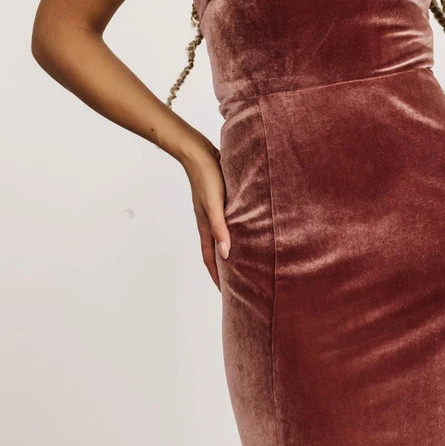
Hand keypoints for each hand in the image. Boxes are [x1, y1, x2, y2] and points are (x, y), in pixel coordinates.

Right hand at [181, 142, 230, 291]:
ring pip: (223, 237)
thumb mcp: (215, 205)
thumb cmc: (207, 177)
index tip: (226, 293)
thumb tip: (227, 255)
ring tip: (244, 260)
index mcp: (206, 227)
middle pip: (217, 251)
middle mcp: (209, 222)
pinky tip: (247, 229)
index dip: (218, 277)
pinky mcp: (221, 200)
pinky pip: (228, 222)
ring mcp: (214, 211)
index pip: (211, 259)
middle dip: (225, 268)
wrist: (198, 152)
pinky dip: (235, 231)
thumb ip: (221, 228)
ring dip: (231, 249)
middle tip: (238, 281)